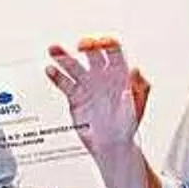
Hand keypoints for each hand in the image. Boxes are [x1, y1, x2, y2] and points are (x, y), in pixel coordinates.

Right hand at [46, 37, 149, 153]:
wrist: (113, 143)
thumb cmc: (128, 124)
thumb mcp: (138, 106)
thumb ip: (139, 88)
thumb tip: (135, 70)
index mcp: (119, 73)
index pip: (113, 51)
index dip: (107, 44)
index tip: (101, 44)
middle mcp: (102, 75)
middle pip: (92, 54)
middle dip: (87, 46)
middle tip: (81, 45)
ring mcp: (87, 84)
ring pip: (74, 66)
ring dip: (63, 56)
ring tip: (54, 49)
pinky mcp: (75, 96)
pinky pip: (64, 83)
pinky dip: (56, 76)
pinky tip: (50, 70)